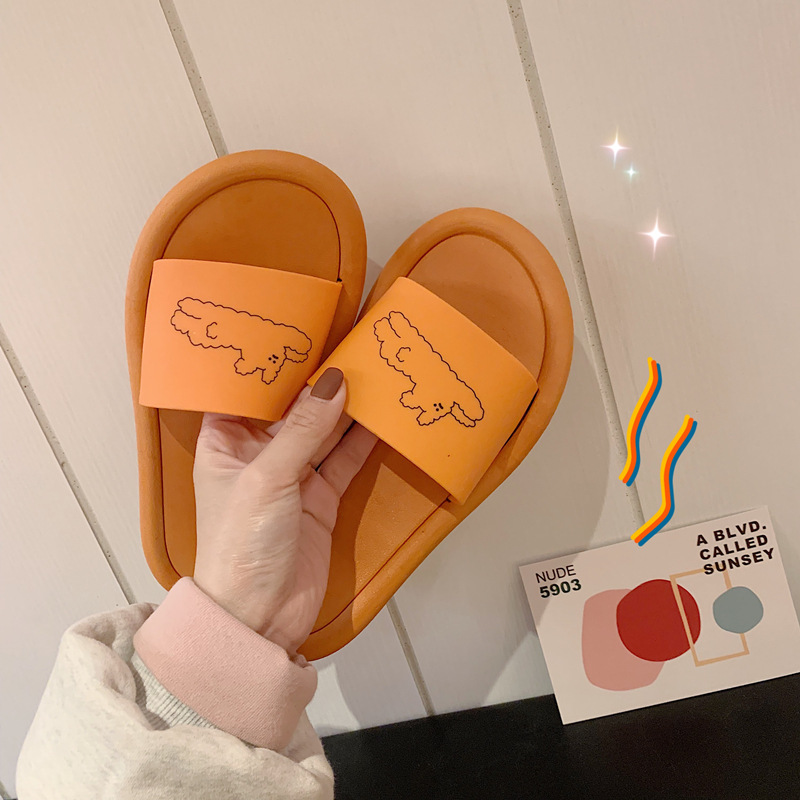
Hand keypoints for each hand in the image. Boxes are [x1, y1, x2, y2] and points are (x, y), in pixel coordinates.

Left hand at [192, 368, 376, 655]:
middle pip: (291, 407)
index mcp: (224, 442)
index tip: (303, 330)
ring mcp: (292, 475)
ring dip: (346, 406)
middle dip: (317, 380)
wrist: (259, 616)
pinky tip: (382, 414)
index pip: (247, 390)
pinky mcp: (321, 497)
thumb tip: (336, 380)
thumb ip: (304, 429)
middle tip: (349, 341)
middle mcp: (257, 453)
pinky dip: (362, 439)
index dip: (272, 363)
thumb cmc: (242, 543)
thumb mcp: (268, 478)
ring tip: (373, 369)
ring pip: (322, 430)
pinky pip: (344, 458)